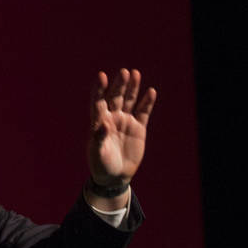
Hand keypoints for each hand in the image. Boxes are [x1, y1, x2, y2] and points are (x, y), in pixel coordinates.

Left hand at [88, 69, 156, 187]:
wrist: (114, 175)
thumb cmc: (100, 164)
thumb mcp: (97, 153)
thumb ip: (99, 138)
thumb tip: (104, 124)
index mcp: (98, 121)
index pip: (98, 101)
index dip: (99, 89)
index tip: (101, 76)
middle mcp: (111, 117)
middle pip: (115, 97)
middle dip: (119, 85)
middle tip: (124, 72)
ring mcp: (125, 121)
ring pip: (129, 100)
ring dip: (132, 88)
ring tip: (135, 74)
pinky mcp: (138, 128)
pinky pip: (143, 112)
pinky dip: (147, 102)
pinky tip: (151, 92)